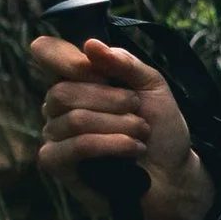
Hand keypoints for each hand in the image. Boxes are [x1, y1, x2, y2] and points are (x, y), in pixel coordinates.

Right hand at [28, 34, 216, 219]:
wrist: (174, 174)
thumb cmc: (160, 129)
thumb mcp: (152, 87)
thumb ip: (125, 63)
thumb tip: (90, 45)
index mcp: (76, 79)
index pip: (46, 52)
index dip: (66, 57)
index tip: (96, 66)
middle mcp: (58, 105)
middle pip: (62, 90)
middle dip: (110, 99)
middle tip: (137, 107)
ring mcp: (54, 135)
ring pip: (74, 119)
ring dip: (118, 124)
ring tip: (141, 132)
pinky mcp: (57, 164)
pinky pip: (76, 146)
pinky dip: (110, 144)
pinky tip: (133, 149)